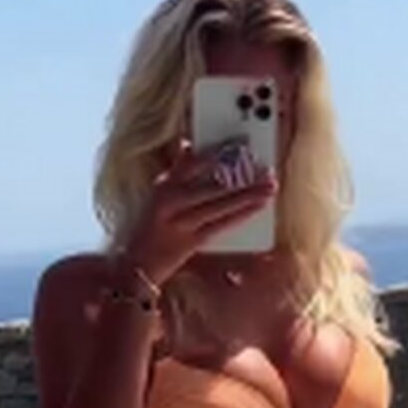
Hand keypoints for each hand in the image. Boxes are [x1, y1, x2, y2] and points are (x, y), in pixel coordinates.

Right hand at [123, 138, 276, 285]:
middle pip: (211, 184)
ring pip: (220, 205)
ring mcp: (181, 223)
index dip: (215, 154)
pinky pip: (222, 225)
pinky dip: (241, 215)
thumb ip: (176, 170)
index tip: (237, 144)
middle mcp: (171, 202)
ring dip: (248, 196)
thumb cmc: (151, 225)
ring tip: (269, 187)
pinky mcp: (191, 242)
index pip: (190, 163)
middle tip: (265, 169)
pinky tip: (258, 208)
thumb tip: (189, 145)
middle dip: (240, 177)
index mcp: (163, 185)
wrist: (138, 262)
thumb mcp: (158, 193)